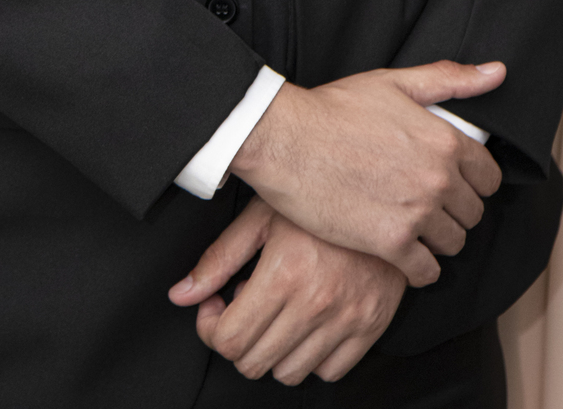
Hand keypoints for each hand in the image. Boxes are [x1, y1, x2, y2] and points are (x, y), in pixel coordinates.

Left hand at [169, 196, 405, 384]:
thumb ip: (218, 259)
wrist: (381, 189)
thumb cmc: (317, 195)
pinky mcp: (371, 326)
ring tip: (277, 310)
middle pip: (253, 362)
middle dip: (237, 340)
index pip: (228, 339)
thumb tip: (180, 295)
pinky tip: (305, 321)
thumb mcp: (261, 215)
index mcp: (284, 273)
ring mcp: (347, 319)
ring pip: (289, 373)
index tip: (217, 306)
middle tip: (243, 306)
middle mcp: (316, 302)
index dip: (211, 328)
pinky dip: (311, 356)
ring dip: (273, 349)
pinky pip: (329, 372)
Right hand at [229, 61, 504, 286]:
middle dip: (455, 210)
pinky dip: (419, 268)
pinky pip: (426, 273)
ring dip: (438, 239)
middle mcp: (438, 179)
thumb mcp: (393, 83)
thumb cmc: (334, 108)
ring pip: (453, 243)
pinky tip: (403, 253)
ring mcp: (416, 213)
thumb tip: (497, 72)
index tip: (453, 182)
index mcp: (443, 140)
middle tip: (428, 203)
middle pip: (473, 213)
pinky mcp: (390, 244)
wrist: (286, 141)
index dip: (473, 181)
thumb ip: (449, 79)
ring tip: (414, 226)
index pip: (489, 177)